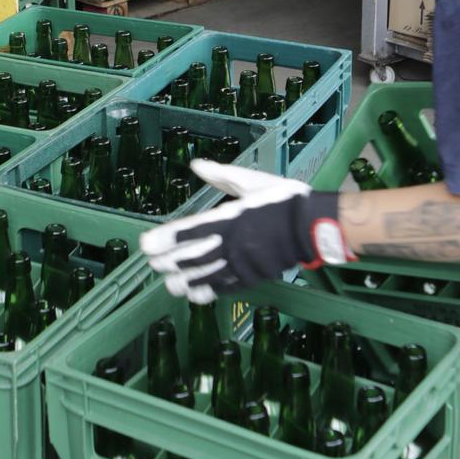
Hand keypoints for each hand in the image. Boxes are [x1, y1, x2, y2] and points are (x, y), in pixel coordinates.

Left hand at [139, 159, 347, 302]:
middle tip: (153, 262)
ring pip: (203, 277)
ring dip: (182, 281)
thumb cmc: (283, 199)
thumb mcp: (252, 180)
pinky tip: (193, 294)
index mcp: (230, 218)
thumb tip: (195, 165)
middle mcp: (231, 243)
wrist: (312, 225)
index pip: (189, 231)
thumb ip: (221, 175)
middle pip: (190, 257)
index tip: (147, 244)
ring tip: (169, 282)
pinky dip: (206, 293)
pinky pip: (224, 288)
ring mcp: (241, 263)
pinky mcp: (251, 277)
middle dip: (168, 262)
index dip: (165, 240)